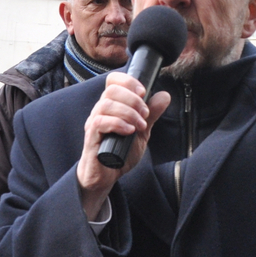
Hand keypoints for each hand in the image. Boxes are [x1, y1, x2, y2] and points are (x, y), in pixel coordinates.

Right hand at [76, 73, 169, 219]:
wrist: (107, 175)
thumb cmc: (121, 152)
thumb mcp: (142, 131)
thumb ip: (151, 114)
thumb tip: (164, 95)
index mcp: (112, 106)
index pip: (113, 81)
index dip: (129, 81)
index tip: (143, 92)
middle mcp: (100, 111)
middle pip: (112, 90)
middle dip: (134, 100)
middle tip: (145, 115)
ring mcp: (94, 123)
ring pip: (106, 104)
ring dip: (129, 113)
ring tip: (139, 126)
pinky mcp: (91, 137)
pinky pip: (100, 122)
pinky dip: (118, 124)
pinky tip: (129, 131)